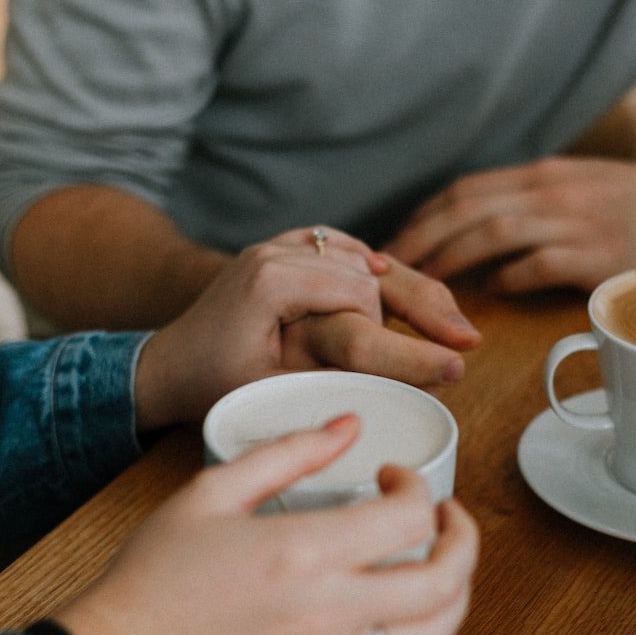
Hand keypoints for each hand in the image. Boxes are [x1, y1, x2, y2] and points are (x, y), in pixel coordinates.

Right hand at [54, 416, 480, 634]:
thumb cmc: (156, 575)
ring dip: (457, 597)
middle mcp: (330, 608)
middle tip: (445, 517)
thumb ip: (287, 452)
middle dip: (463, 538)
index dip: (416, 485)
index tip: (392, 476)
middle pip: (444, 580)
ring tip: (442, 569)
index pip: (409, 515)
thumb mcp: (212, 490)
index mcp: (306, 550)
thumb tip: (347, 426)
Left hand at [137, 227, 480, 429]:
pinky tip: (401, 282)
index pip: (360, 296)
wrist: (167, 362)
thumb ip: (329, 378)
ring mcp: (280, 245)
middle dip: (423, 305)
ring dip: (405, 288)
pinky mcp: (284, 249)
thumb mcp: (271, 389)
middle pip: (370, 270)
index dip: (403, 334)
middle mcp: (277, 250)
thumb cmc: (212, 384)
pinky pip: (341, 248)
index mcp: (272, 279)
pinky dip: (372, 265)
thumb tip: (397, 387)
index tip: (449, 363)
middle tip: (468, 340)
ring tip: (451, 323)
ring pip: (361, 257)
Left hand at [384, 157, 635, 292]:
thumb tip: (484, 236)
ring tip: (425, 286)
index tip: (396, 242)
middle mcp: (552, 191)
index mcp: (543, 176)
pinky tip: (491, 294)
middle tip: (389, 271)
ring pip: (492, 231)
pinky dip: (509, 278)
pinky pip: (538, 263)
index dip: (424, 216)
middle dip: (420, 239)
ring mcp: (575, 221)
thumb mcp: (581, 187)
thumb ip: (534, 204)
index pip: (465, 189)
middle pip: (466, 207)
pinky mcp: (599, 254)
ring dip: (451, 259)